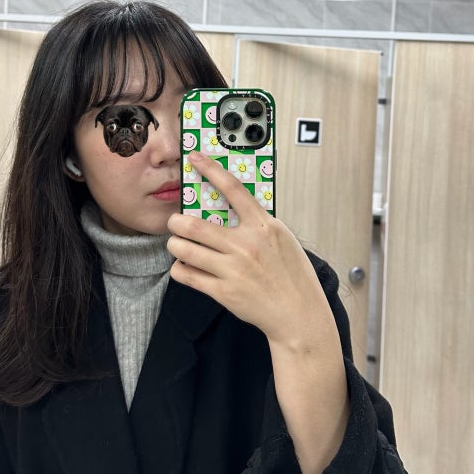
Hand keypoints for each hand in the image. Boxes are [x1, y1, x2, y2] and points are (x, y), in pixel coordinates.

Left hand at [167, 150, 333, 347]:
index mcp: (263, 226)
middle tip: (174, 221)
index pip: (233, 189)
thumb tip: (231, 208)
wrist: (299, 314)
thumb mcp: (282, 238)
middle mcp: (246, 245)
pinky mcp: (224, 292)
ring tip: (177, 244)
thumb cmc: (293, 275)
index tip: (194, 159)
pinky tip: (184, 266)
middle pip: (195, 224)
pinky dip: (180, 268)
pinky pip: (187, 275)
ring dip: (175, 244)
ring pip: (185, 249)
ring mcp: (233, 269)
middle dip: (176, 221)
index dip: (210, 169)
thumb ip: (258, 222)